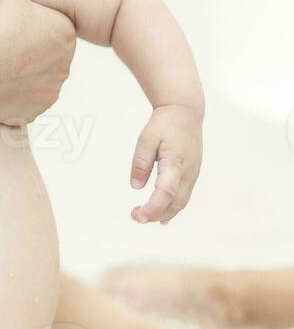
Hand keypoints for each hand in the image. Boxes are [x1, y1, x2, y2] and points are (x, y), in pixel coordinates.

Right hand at [0, 0, 75, 124]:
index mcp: (65, 33)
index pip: (48, 21)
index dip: (25, 16)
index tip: (6, 15)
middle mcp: (64, 65)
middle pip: (41, 48)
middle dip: (24, 42)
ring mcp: (48, 92)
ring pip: (32, 74)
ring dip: (18, 66)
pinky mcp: (30, 113)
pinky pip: (20, 97)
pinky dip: (9, 89)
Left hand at [130, 104, 202, 223]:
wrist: (185, 112)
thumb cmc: (165, 123)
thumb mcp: (146, 138)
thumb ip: (140, 162)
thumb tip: (135, 186)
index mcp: (175, 163)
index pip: (165, 193)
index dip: (152, 208)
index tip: (137, 215)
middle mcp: (188, 172)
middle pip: (174, 204)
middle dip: (155, 214)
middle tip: (136, 216)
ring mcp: (193, 174)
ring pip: (181, 203)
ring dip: (164, 213)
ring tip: (145, 217)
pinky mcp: (193, 174)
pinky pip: (184, 196)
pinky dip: (173, 208)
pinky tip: (163, 215)